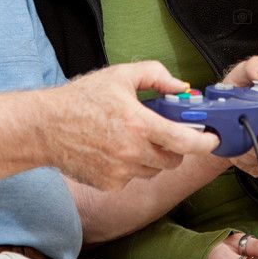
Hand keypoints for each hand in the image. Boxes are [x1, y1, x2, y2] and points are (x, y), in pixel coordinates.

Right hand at [41, 61, 220, 190]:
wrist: (45, 127)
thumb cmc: (80, 99)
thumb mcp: (119, 75)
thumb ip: (155, 75)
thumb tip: (181, 87)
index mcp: (139, 123)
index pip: (185, 141)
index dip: (205, 142)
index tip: (212, 138)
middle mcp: (133, 151)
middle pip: (174, 158)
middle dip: (175, 146)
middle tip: (162, 131)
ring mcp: (121, 172)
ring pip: (153, 169)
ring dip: (152, 156)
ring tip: (131, 137)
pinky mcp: (110, 184)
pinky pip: (133, 178)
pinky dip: (131, 166)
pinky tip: (113, 150)